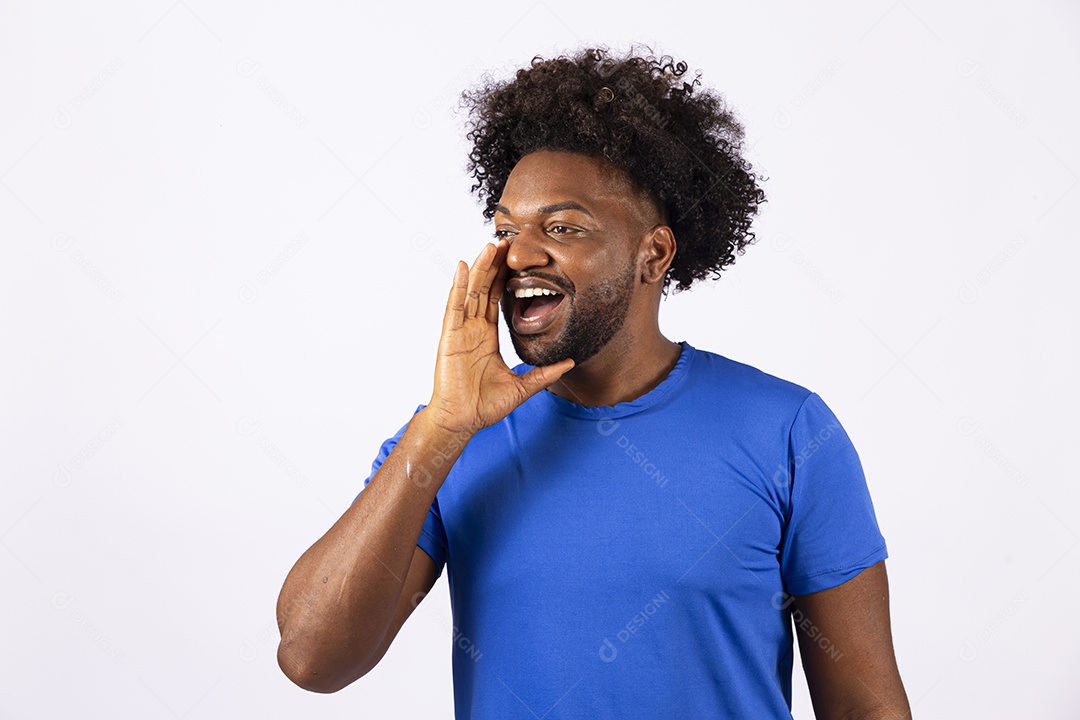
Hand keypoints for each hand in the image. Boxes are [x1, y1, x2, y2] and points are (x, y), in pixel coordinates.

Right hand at [426, 239, 573, 435]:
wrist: (463, 421)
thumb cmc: (485, 406)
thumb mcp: (522, 387)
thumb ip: (545, 374)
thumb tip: (570, 363)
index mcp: (487, 337)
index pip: (497, 301)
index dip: (506, 279)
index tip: (515, 260)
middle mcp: (473, 329)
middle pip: (485, 290)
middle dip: (494, 266)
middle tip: (506, 241)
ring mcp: (460, 331)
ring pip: (471, 292)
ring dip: (481, 268)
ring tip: (490, 245)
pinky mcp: (450, 337)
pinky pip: (454, 307)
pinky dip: (458, 286)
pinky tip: (464, 266)